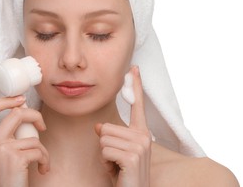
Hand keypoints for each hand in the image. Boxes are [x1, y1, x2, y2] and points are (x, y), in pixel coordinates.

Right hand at [0, 96, 49, 186]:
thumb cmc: (8, 174)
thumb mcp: (1, 150)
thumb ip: (7, 132)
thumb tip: (22, 107)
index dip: (6, 99)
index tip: (21, 100)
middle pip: (17, 113)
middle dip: (35, 115)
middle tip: (42, 126)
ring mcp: (3, 149)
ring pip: (33, 137)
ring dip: (43, 151)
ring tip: (41, 161)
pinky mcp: (16, 158)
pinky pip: (39, 151)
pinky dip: (45, 160)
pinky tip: (42, 168)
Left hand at [95, 66, 150, 186]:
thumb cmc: (124, 174)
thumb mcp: (116, 152)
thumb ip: (111, 135)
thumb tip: (99, 126)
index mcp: (142, 132)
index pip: (137, 105)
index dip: (135, 86)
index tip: (134, 68)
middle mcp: (144, 136)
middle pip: (106, 127)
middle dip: (105, 145)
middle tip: (117, 160)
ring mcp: (140, 145)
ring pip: (103, 138)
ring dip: (105, 156)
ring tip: (117, 166)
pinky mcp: (132, 156)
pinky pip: (104, 150)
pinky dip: (105, 163)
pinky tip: (117, 171)